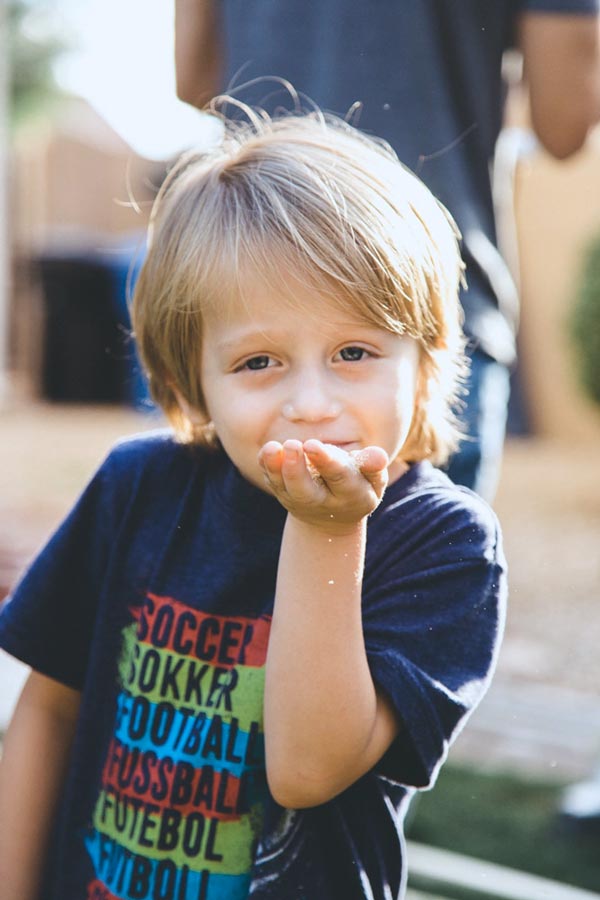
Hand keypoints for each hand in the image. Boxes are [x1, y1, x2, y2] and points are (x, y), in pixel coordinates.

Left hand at [258, 439, 388, 532]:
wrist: (334, 518)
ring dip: (276, 468)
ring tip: (271, 447)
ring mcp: (299, 501)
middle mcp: (322, 502)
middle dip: (296, 469)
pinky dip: (267, 468)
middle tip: (292, 444)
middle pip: (305, 490)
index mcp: (350, 495)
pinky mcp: (284, 496)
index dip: (326, 462)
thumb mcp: (373, 481)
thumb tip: (377, 454)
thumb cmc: (358, 487)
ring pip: (285, 488)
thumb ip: (374, 466)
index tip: (313, 444)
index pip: (338, 478)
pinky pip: (272, 483)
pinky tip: (266, 451)